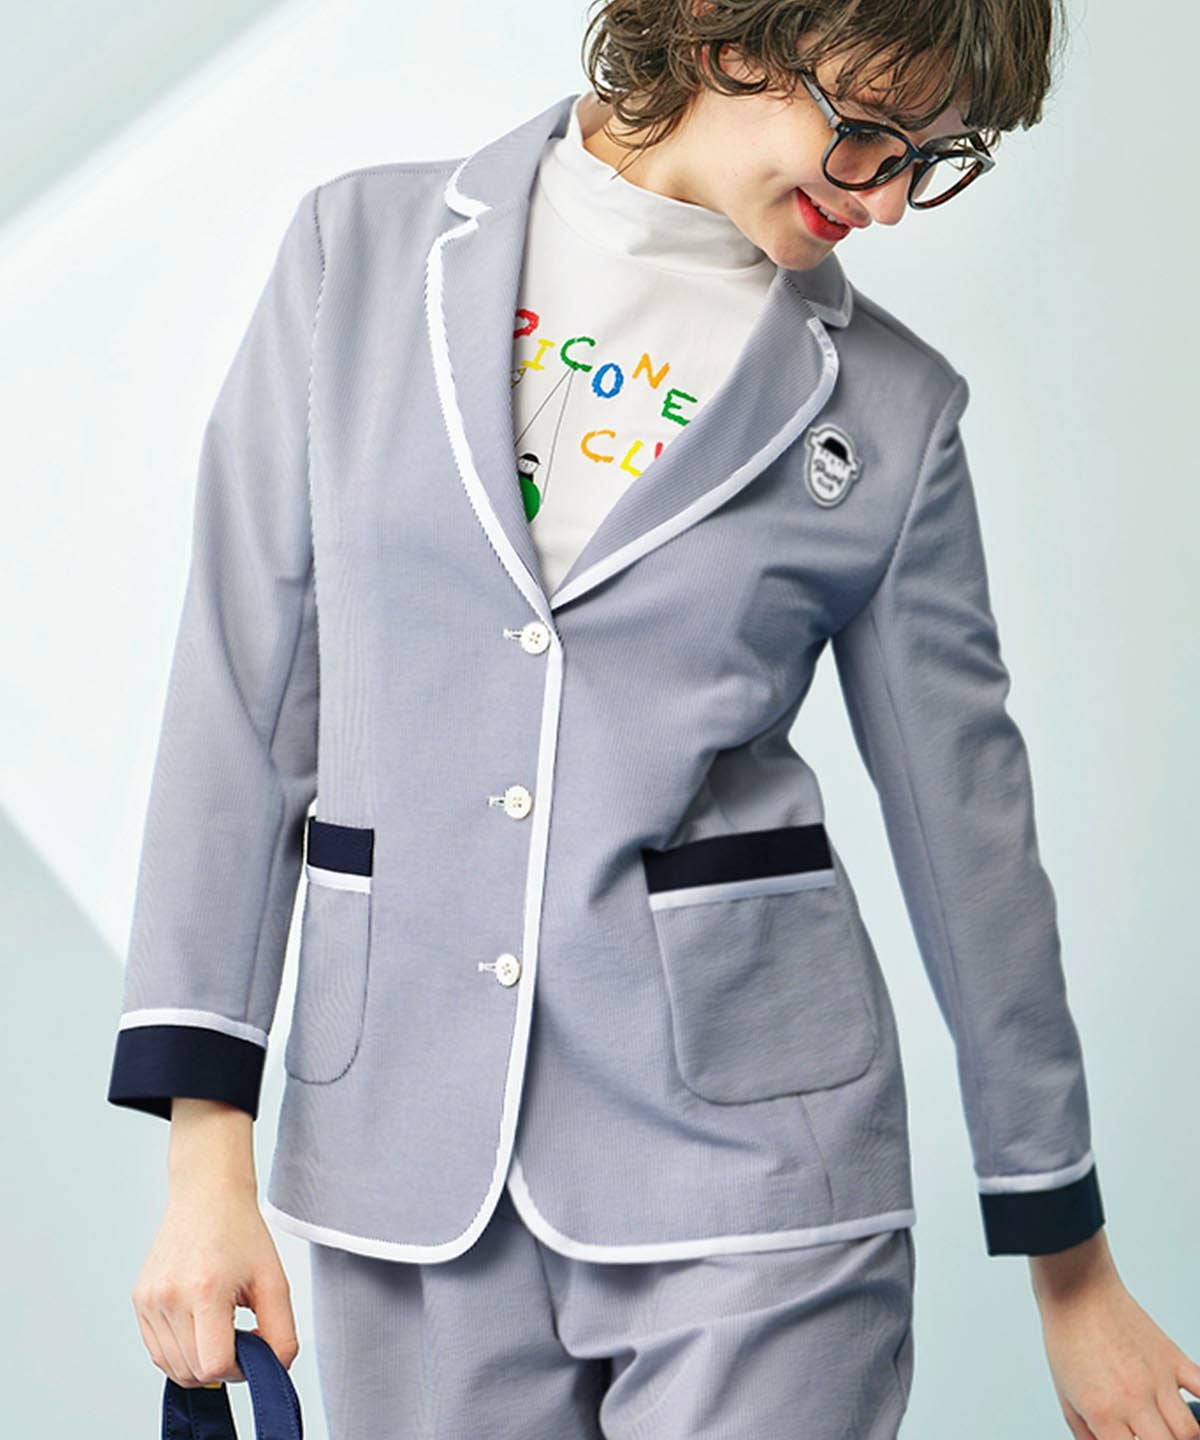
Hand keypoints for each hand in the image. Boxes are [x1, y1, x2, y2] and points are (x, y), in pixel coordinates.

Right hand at [131, 1176, 298, 1387]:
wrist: (207, 1195)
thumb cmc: (241, 1232)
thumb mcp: (275, 1280)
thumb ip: (282, 1332)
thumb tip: (273, 1369)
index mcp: (204, 1290)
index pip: (215, 1365)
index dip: (240, 1368)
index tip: (253, 1346)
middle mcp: (169, 1298)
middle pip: (193, 1372)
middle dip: (222, 1366)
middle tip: (240, 1334)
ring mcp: (149, 1300)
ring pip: (172, 1367)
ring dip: (200, 1362)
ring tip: (220, 1327)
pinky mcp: (139, 1300)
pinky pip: (158, 1351)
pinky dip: (181, 1352)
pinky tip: (200, 1325)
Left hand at [1031, 1233, 1199, 1437]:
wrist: (1076, 1288)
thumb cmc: (1067, 1335)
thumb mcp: (1064, 1394)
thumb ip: (1085, 1433)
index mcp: (1104, 1413)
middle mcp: (1134, 1400)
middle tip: (1152, 1436)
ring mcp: (1157, 1378)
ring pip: (1191, 1430)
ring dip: (1184, 1437)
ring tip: (1172, 1432)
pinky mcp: (1172, 1356)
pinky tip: (1196, 1407)